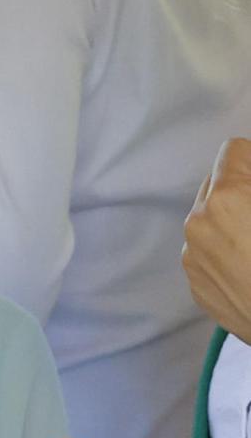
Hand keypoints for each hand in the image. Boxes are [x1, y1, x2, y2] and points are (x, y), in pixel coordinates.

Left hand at [183, 137, 250, 342]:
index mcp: (225, 199)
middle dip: (242, 189)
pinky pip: (207, 253)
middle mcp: (197, 225)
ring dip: (231, 221)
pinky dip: (226, 252)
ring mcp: (192, 259)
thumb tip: (249, 177)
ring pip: (209, 220)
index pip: (234, 151)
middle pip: (216, 183)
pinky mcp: (195, 286)